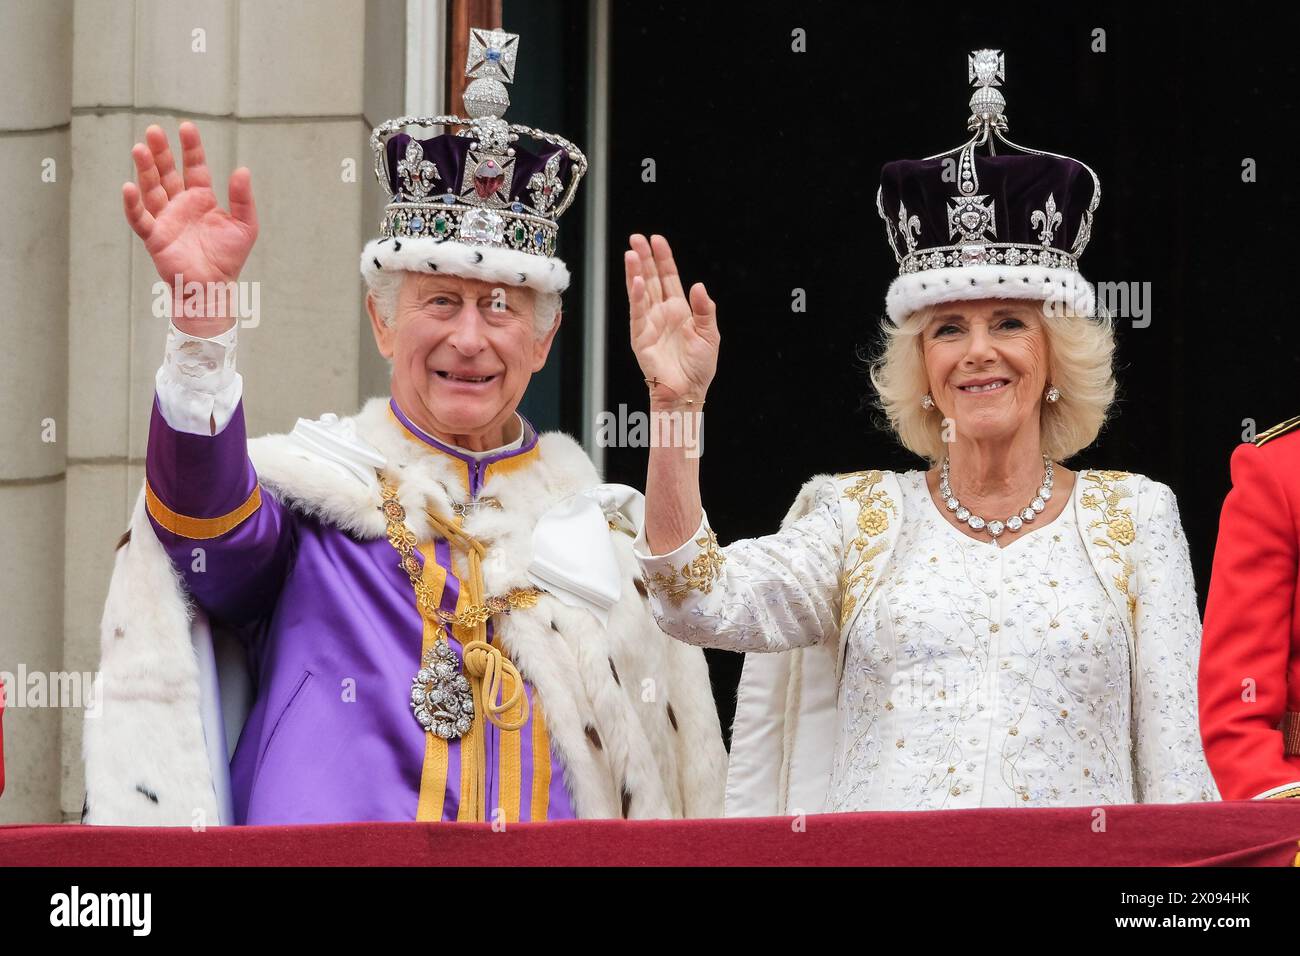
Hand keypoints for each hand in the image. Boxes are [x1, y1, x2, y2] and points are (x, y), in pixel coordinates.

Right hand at [122, 122, 257, 332]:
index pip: (194, 167)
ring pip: (151, 188)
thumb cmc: (228, 258)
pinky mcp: (154, 237)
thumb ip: (243, 199)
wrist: (214, 287)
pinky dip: (132, 204)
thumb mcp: (245, 226)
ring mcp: (165, 219)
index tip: (186, 127)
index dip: (191, 148)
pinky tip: (128, 187)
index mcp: (201, 199)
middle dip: (161, 152)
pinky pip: (140, 218)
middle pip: (167, 172)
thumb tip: (242, 170)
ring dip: (144, 169)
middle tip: (153, 129)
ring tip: (139, 148)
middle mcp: (180, 204)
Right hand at [624, 234, 718, 406]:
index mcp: (679, 310)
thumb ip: (705, 309)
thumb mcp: (710, 334)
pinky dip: (637, 298)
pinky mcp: (641, 338)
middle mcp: (662, 313)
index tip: (657, 240)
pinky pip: (637, 314)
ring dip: (635, 273)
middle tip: (636, 238)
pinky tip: (636, 282)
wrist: (688, 391)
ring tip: (631, 253)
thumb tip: (697, 285)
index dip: (663, 259)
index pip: (668, 278)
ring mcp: (649, 324)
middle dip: (644, 258)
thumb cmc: (699, 367)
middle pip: (650, 279)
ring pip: (640, 292)